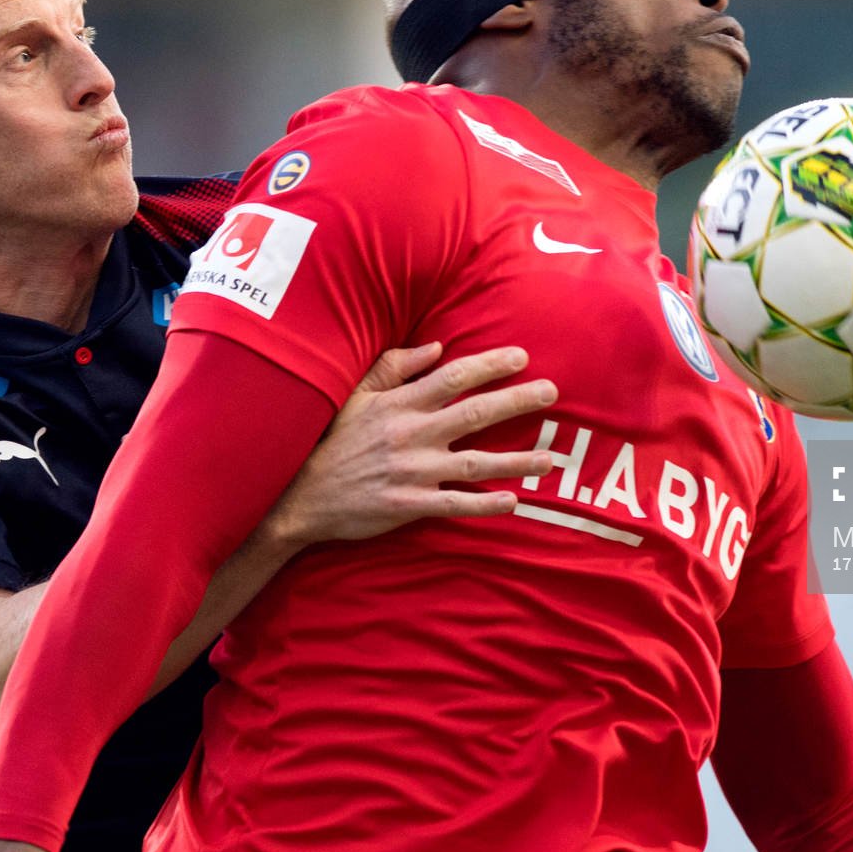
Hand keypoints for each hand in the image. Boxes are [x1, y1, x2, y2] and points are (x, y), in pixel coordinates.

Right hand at [256, 343, 556, 548]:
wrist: (299, 496)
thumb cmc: (330, 441)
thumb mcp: (355, 395)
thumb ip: (395, 367)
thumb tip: (437, 346)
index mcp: (400, 405)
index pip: (454, 377)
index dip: (491, 365)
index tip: (522, 357)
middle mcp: (411, 435)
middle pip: (475, 413)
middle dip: (517, 401)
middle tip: (553, 393)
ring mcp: (412, 472)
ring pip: (474, 463)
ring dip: (516, 461)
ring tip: (550, 459)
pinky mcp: (408, 506)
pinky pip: (454, 505)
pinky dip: (484, 505)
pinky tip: (513, 502)